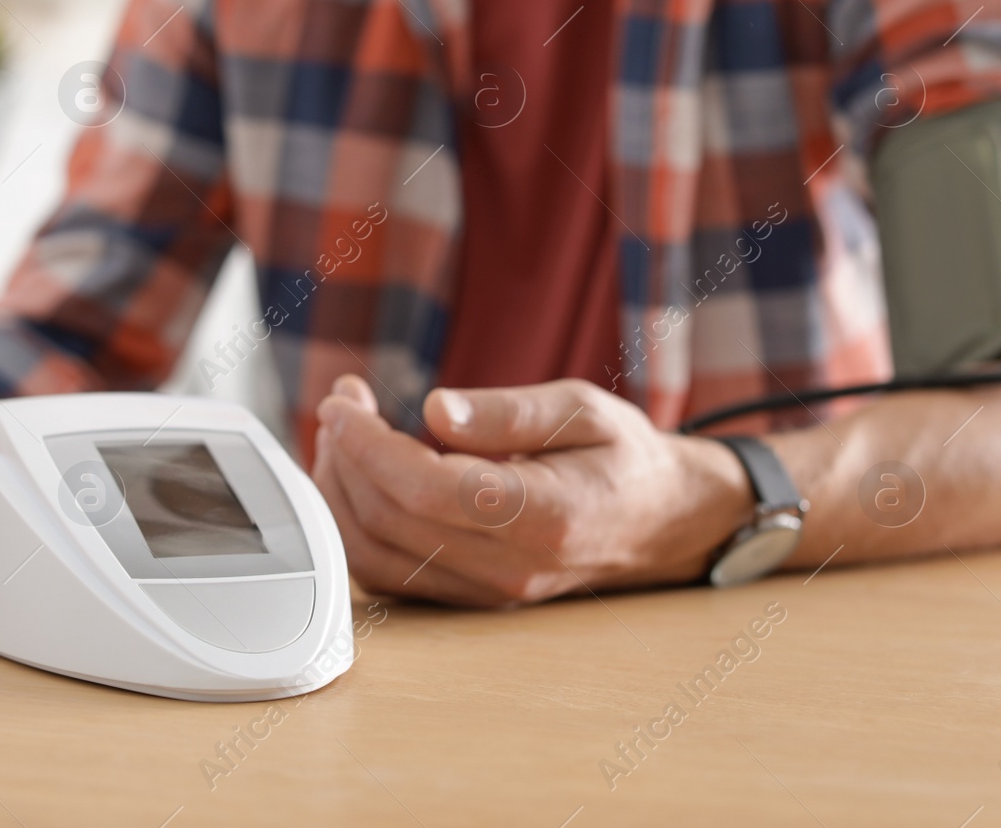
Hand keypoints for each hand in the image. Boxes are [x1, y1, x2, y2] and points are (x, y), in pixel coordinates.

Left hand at [311, 375, 752, 606]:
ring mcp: (487, 592)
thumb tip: (433, 410)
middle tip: (341, 404)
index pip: (428, 490)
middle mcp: (511, 566)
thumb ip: (507, 412)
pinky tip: (359, 476)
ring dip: (340, 493)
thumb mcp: (580, 409)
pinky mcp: (468, 599)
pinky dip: (354, 526)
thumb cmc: (621, 457)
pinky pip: (386, 575)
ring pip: (374, 558)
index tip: (343, 402)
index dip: (369, 445)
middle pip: (390, 521)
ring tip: (343, 436)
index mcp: (544, 516)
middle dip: (346, 456)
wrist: (660, 522)